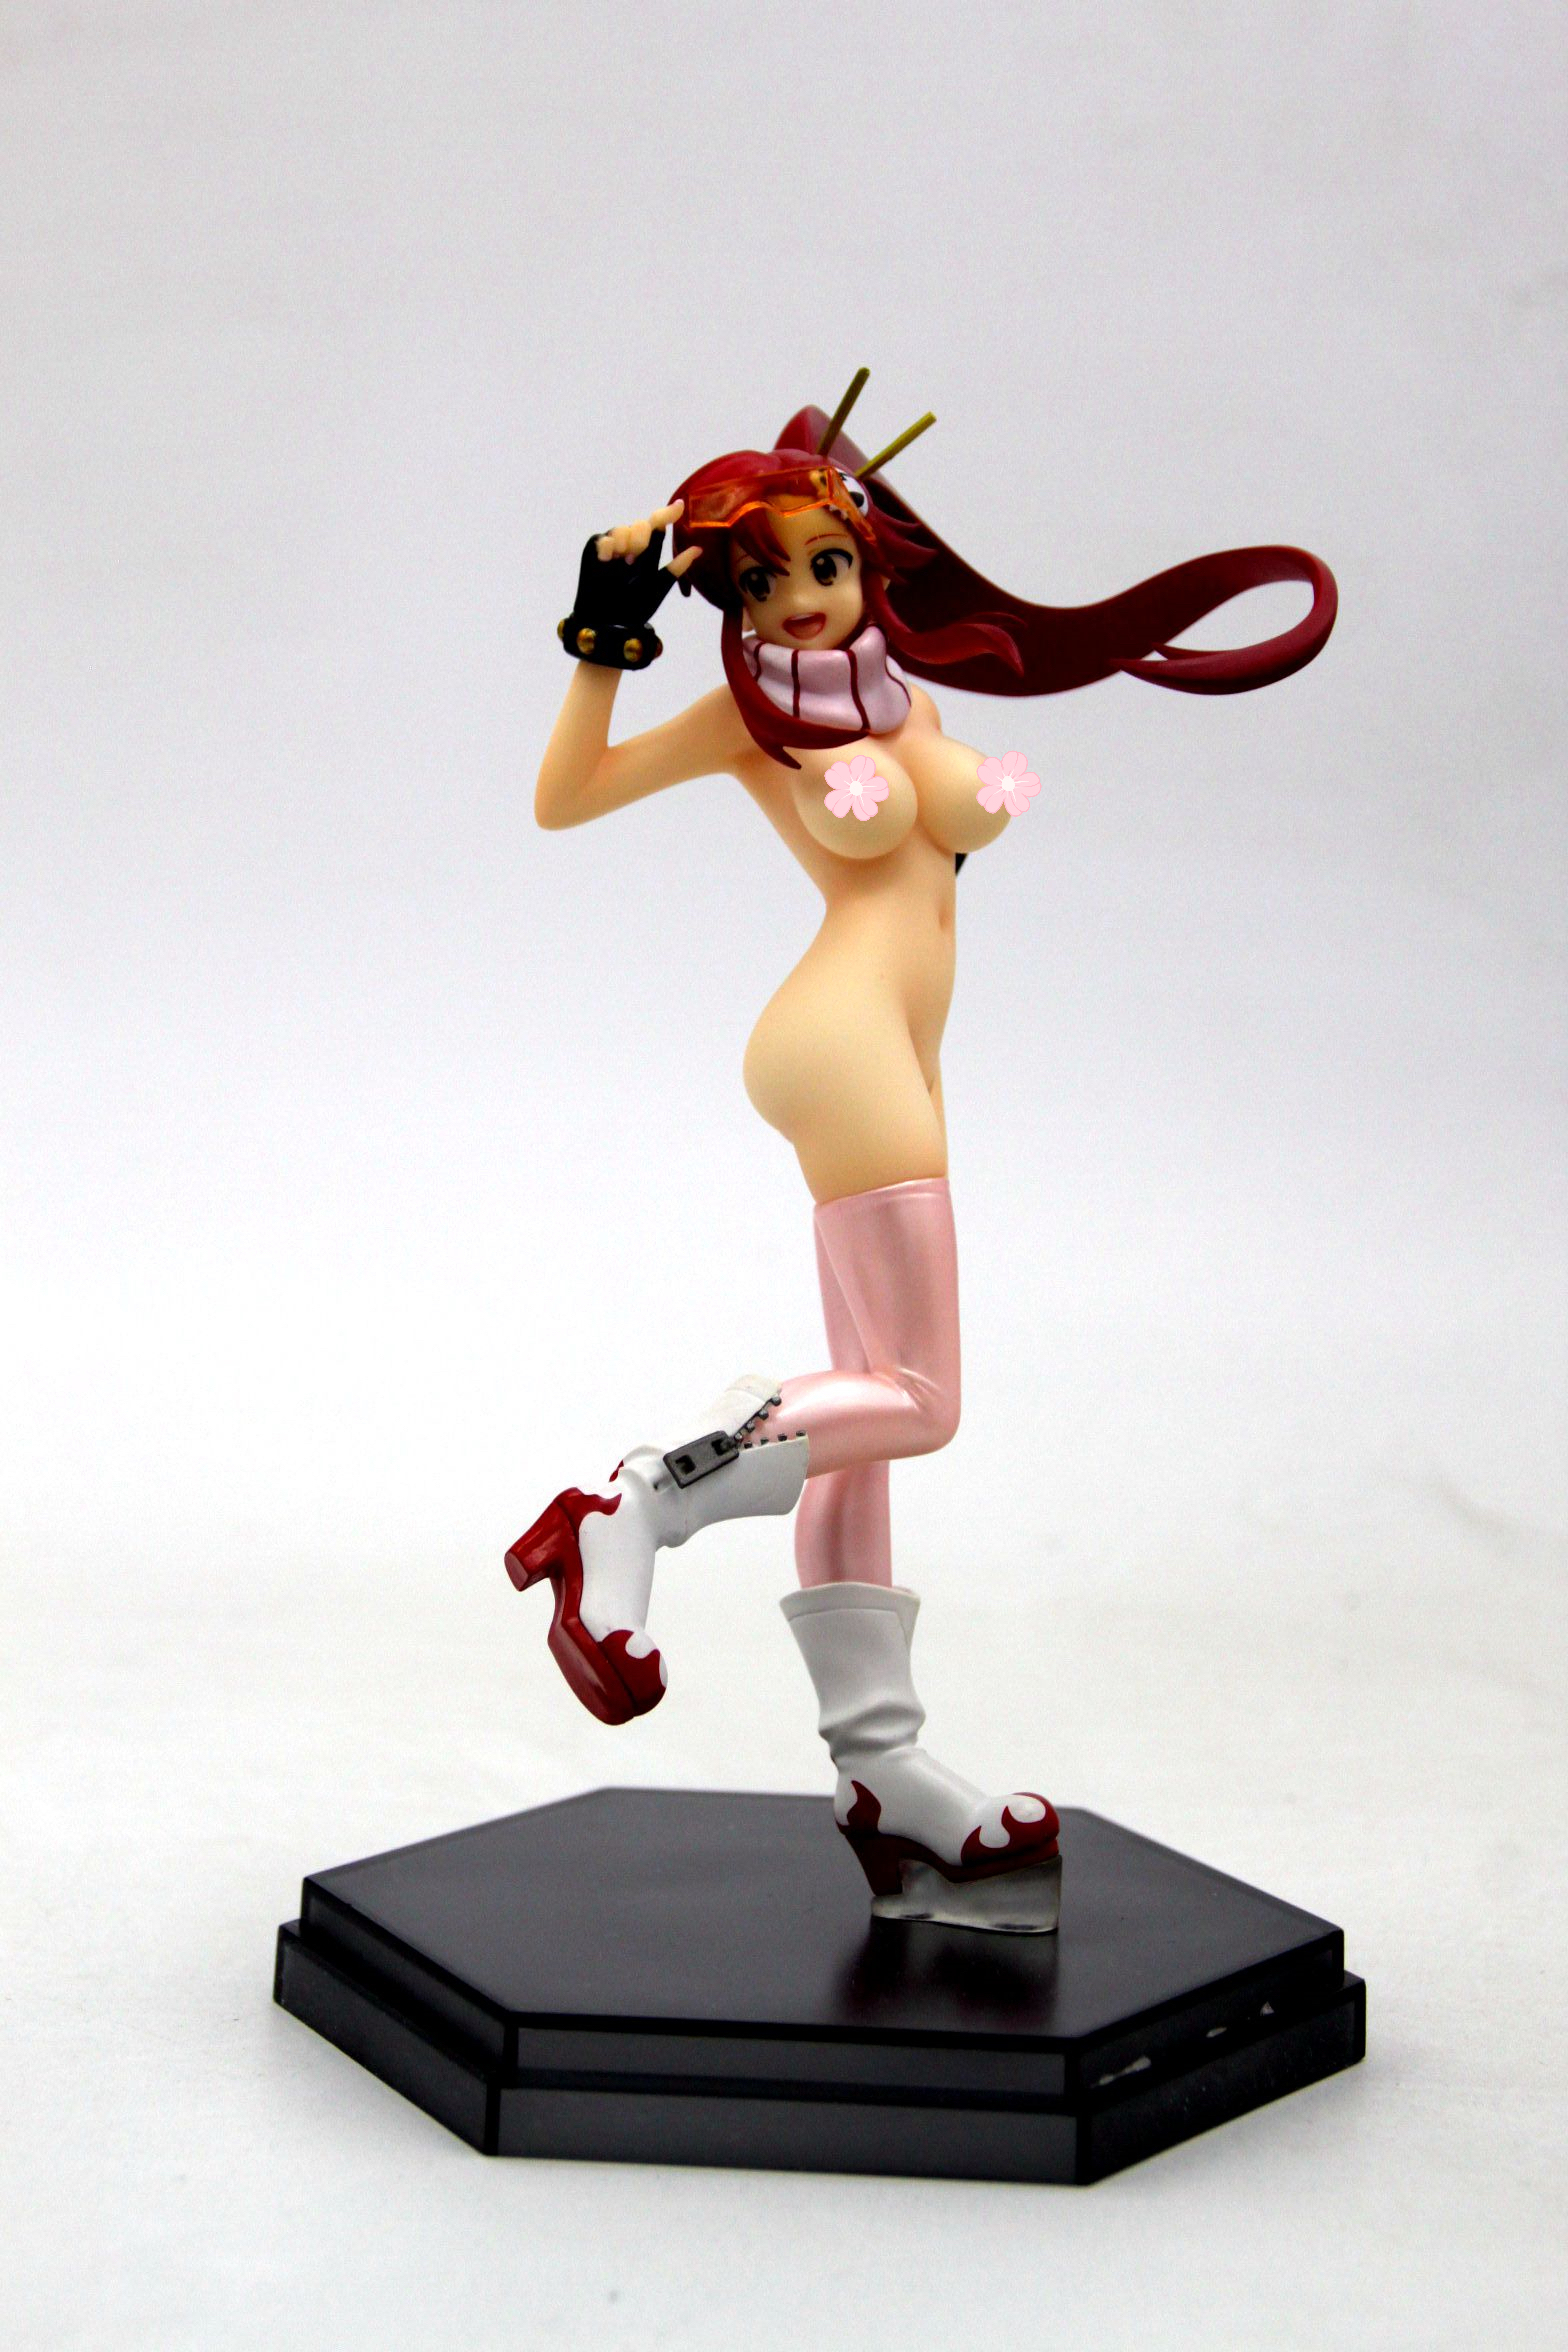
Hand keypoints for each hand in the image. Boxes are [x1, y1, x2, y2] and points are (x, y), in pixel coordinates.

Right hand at [561, 500, 699, 669]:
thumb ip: (676, 568)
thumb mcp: (658, 588)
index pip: (657, 526)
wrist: (606, 622)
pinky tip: (607, 562)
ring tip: (621, 564)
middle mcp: (630, 546)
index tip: (681, 506)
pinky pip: (604, 539)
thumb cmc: (633, 609)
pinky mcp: (595, 548)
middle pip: (641, 525)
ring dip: (624, 545)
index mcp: (647, 553)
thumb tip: (699, 549)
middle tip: (634, 561)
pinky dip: (608, 549)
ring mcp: (612, 545)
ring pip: (622, 529)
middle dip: (641, 539)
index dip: (668, 514)